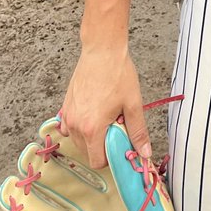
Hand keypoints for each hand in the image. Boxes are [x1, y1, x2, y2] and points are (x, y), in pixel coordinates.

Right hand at [59, 45, 150, 168]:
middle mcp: (75, 125)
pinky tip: (93, 112)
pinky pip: (69, 127)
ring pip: (78, 140)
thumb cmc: (118, 73)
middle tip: (116, 126)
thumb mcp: (133, 104)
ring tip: (106, 116)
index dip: (111, 158)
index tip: (120, 145)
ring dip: (92, 136)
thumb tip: (145, 152)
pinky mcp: (65, 106)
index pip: (97, 161)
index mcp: (92, 129)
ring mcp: (67, 116)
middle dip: (102, 146)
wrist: (102, 49)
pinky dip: (80, 127)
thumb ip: (138, 131)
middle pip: (87, 152)